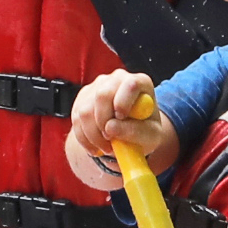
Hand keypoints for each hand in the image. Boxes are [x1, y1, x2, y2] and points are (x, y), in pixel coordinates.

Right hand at [61, 71, 170, 190]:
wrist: (130, 131)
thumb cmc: (145, 130)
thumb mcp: (151, 136)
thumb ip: (136, 132)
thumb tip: (110, 128)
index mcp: (140, 83)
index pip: (131, 84)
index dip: (123, 102)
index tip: (121, 118)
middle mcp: (117, 79)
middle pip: (102, 95)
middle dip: (104, 122)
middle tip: (110, 140)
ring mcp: (97, 87)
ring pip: (86, 110)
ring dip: (93, 135)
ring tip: (106, 147)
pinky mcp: (82, 98)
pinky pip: (76, 119)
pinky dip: (84, 138)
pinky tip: (95, 146)